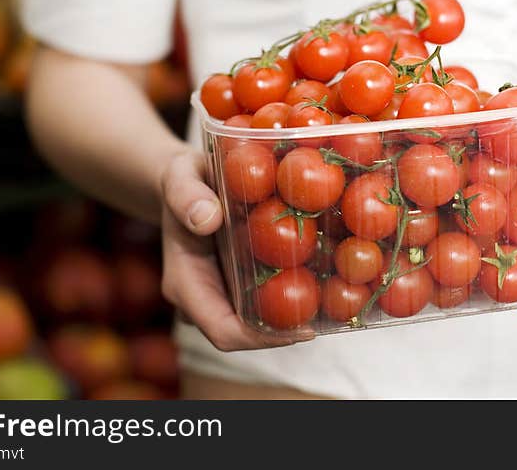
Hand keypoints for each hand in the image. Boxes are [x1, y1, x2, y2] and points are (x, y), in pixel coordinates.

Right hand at [159, 149, 312, 350]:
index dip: (261, 340)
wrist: (185, 182)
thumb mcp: (180, 177)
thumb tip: (207, 218)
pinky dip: (294, 289)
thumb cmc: (182, 179)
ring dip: (296, 315)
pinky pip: (266, 294)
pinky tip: (326, 276)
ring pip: (260, 318)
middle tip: (331, 317)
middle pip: (247, 333)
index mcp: (185, 283)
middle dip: (288, 331)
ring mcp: (223, 291)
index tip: (303, 330)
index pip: (222, 330)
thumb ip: (186, 195)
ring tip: (336, 302)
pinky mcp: (240, 279)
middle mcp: (205, 296)